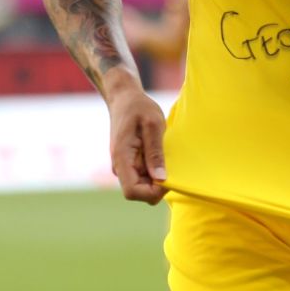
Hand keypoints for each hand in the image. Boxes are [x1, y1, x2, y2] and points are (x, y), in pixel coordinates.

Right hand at [104, 71, 167, 203]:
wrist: (124, 98)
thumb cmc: (139, 108)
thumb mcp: (153, 124)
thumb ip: (155, 152)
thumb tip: (161, 178)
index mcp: (121, 158)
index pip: (132, 192)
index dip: (152, 192)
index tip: (168, 177)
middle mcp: (119, 167)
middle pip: (139, 192)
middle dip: (157, 184)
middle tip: (170, 161)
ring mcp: (124, 166)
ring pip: (143, 185)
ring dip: (157, 175)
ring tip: (164, 152)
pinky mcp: (130, 163)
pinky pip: (144, 175)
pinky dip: (155, 169)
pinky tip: (160, 152)